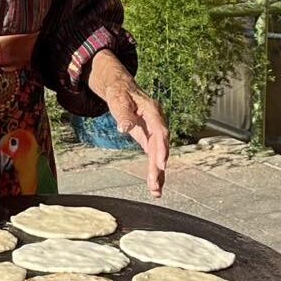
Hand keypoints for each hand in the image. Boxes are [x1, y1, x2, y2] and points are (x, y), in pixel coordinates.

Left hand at [87, 53, 168, 196]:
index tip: (160, 164)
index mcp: (153, 111)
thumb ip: (123, 115)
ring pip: (159, 154)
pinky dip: (154, 171)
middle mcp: (158, 123)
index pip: (160, 131)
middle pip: (161, 147)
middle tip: (155, 184)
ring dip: (158, 173)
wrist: (122, 89)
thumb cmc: (120, 93)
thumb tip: (124, 128)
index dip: (162, 148)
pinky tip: (155, 186)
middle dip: (159, 167)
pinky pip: (154, 156)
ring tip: (156, 191)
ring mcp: (155, 132)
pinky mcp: (150, 140)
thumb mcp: (119, 100)